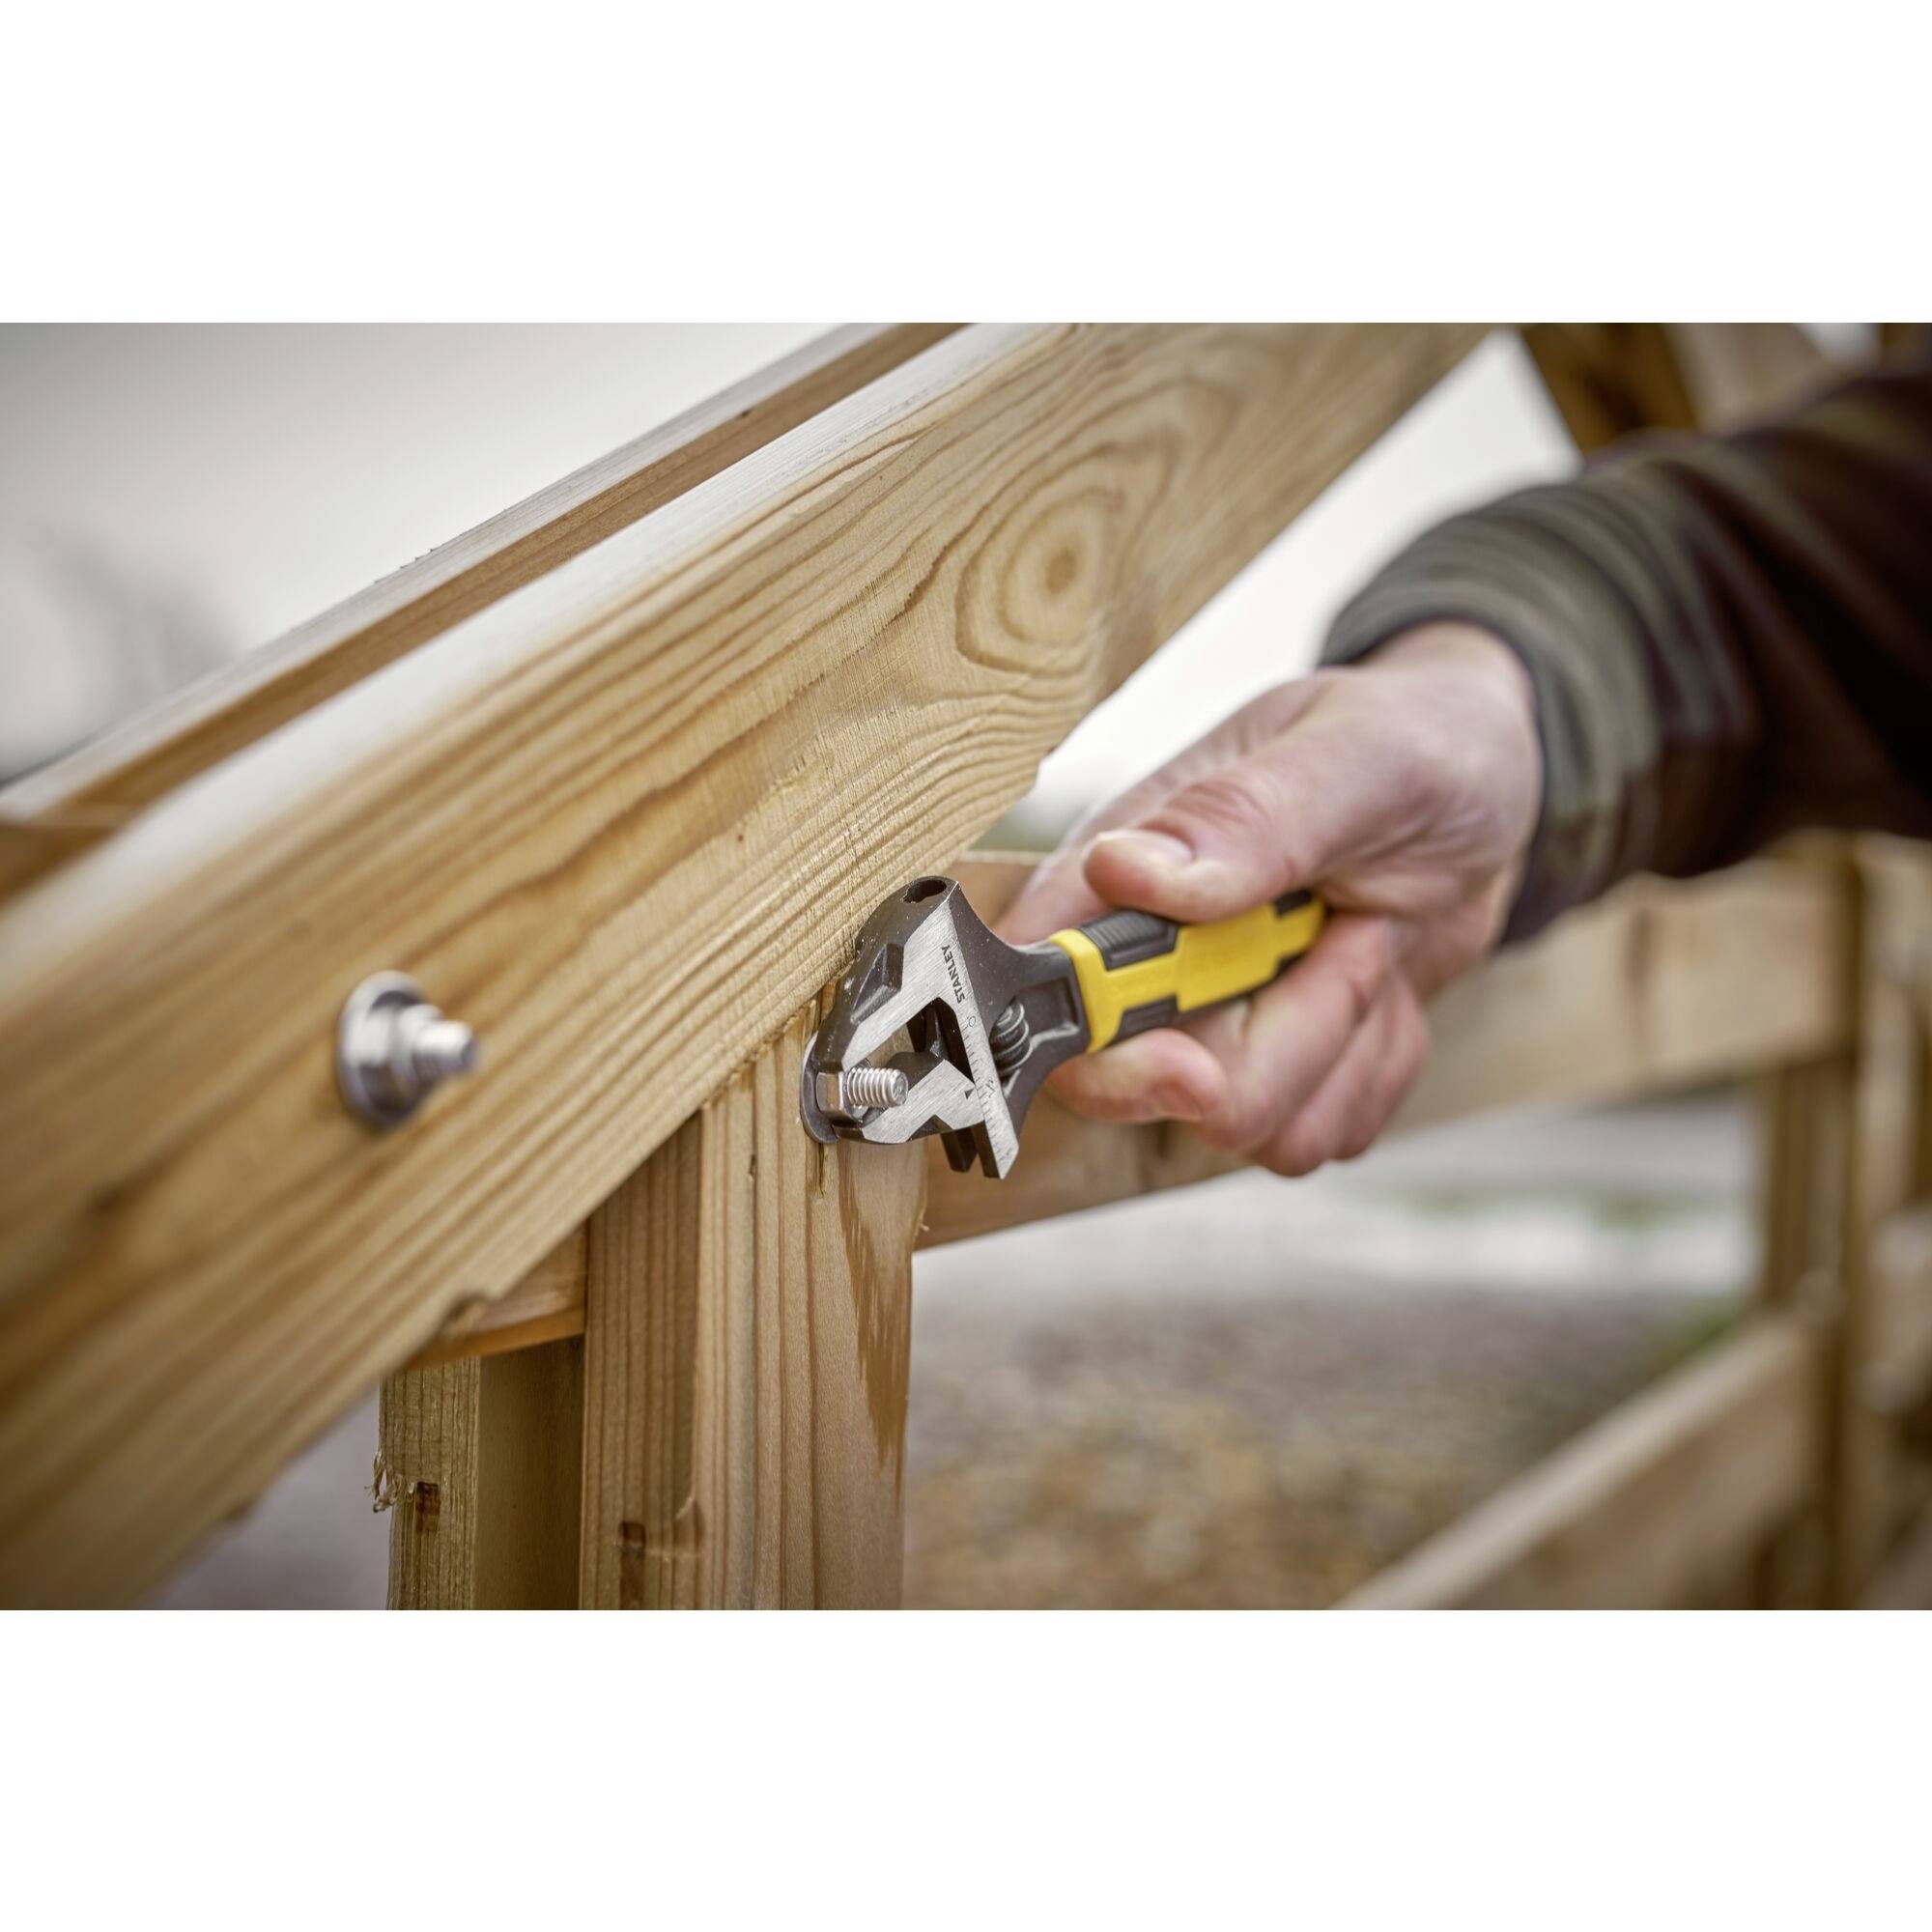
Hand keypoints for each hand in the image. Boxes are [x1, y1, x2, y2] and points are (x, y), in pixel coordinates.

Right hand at [997, 623, 1541, 1173]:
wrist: (1493, 791)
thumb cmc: (1417, 743)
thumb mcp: (1358, 757)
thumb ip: (1246, 817)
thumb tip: (1121, 868)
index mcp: (1122, 869)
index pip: (1047, 991)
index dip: (1100, 1053)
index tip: (1191, 1062)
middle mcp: (1147, 960)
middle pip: (1158, 1087)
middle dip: (1283, 1040)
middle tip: (1349, 933)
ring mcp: (1212, 1025)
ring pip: (1249, 1125)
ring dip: (1345, 1045)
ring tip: (1370, 935)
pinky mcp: (1279, 1070)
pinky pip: (1314, 1132)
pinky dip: (1375, 1067)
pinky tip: (1384, 980)